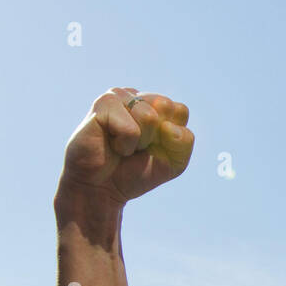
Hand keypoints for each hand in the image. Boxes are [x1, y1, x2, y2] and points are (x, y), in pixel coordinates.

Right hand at [58, 88, 193, 206]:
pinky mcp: (103, 104)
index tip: (152, 148)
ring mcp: (118, 96)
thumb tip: (169, 126)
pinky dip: (124, 145)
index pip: (180, 111)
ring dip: (138, 142)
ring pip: (149, 116)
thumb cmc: (134, 173)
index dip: (171, 138)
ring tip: (121, 146)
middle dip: (155, 138)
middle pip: (167, 107)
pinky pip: (131, 129)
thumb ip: (184, 142)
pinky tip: (111, 144)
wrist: (101, 190)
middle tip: (136, 148)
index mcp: (154, 105)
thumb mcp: (173, 162)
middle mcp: (136, 96)